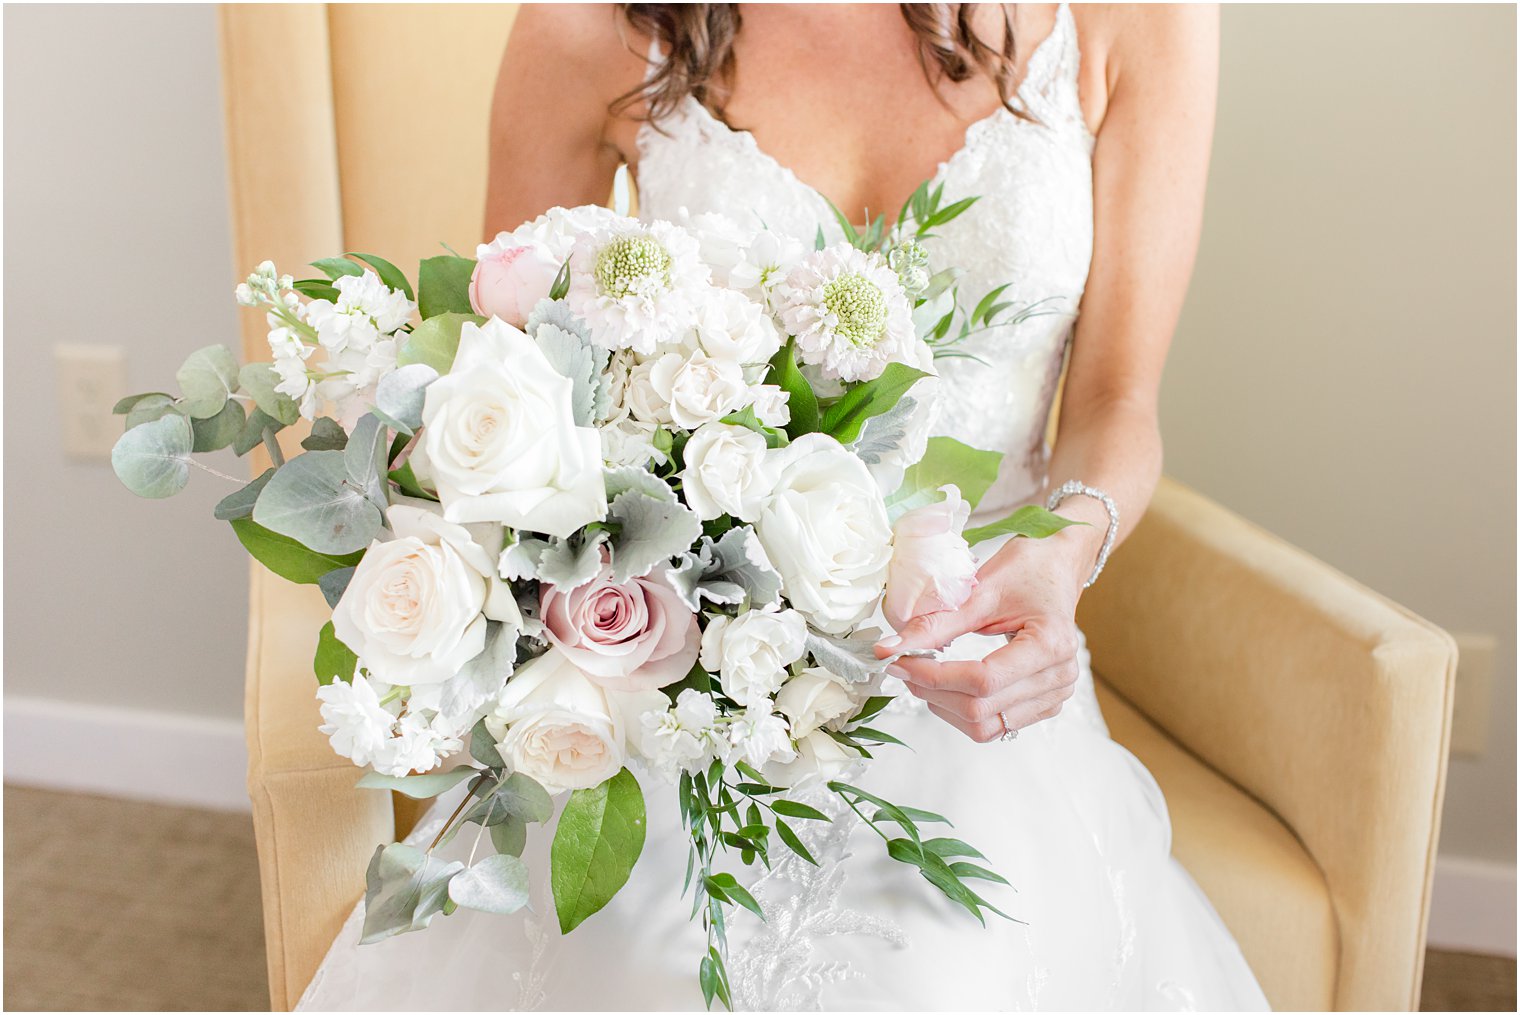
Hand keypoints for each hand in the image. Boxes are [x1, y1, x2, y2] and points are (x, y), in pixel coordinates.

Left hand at [873, 530, 1092, 742]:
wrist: (1058, 569)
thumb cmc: (1027, 570)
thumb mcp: (980, 591)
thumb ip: (936, 624)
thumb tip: (888, 648)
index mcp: (1050, 644)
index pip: (982, 680)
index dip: (934, 676)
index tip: (901, 661)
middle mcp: (1059, 676)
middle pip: (980, 709)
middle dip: (933, 692)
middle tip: (904, 667)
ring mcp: (1055, 695)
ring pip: (986, 726)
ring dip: (945, 706)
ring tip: (924, 677)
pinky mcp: (1045, 704)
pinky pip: (997, 725)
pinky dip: (964, 711)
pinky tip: (948, 686)